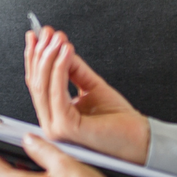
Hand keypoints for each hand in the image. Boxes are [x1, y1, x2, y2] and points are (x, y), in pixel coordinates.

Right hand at [26, 27, 149, 165]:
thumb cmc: (121, 122)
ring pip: (42, 87)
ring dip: (49, 58)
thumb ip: (74, 71)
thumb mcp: (93, 88)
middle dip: (40, 53)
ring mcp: (57, 128)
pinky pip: (57, 94)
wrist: (141, 142)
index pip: (36, 83)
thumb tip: (61, 49)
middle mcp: (52, 123)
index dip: (35, 57)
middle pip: (35, 83)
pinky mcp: (67, 128)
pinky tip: (66, 53)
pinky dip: (60, 69)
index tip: (38, 35)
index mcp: (55, 115)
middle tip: (48, 34)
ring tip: (59, 40)